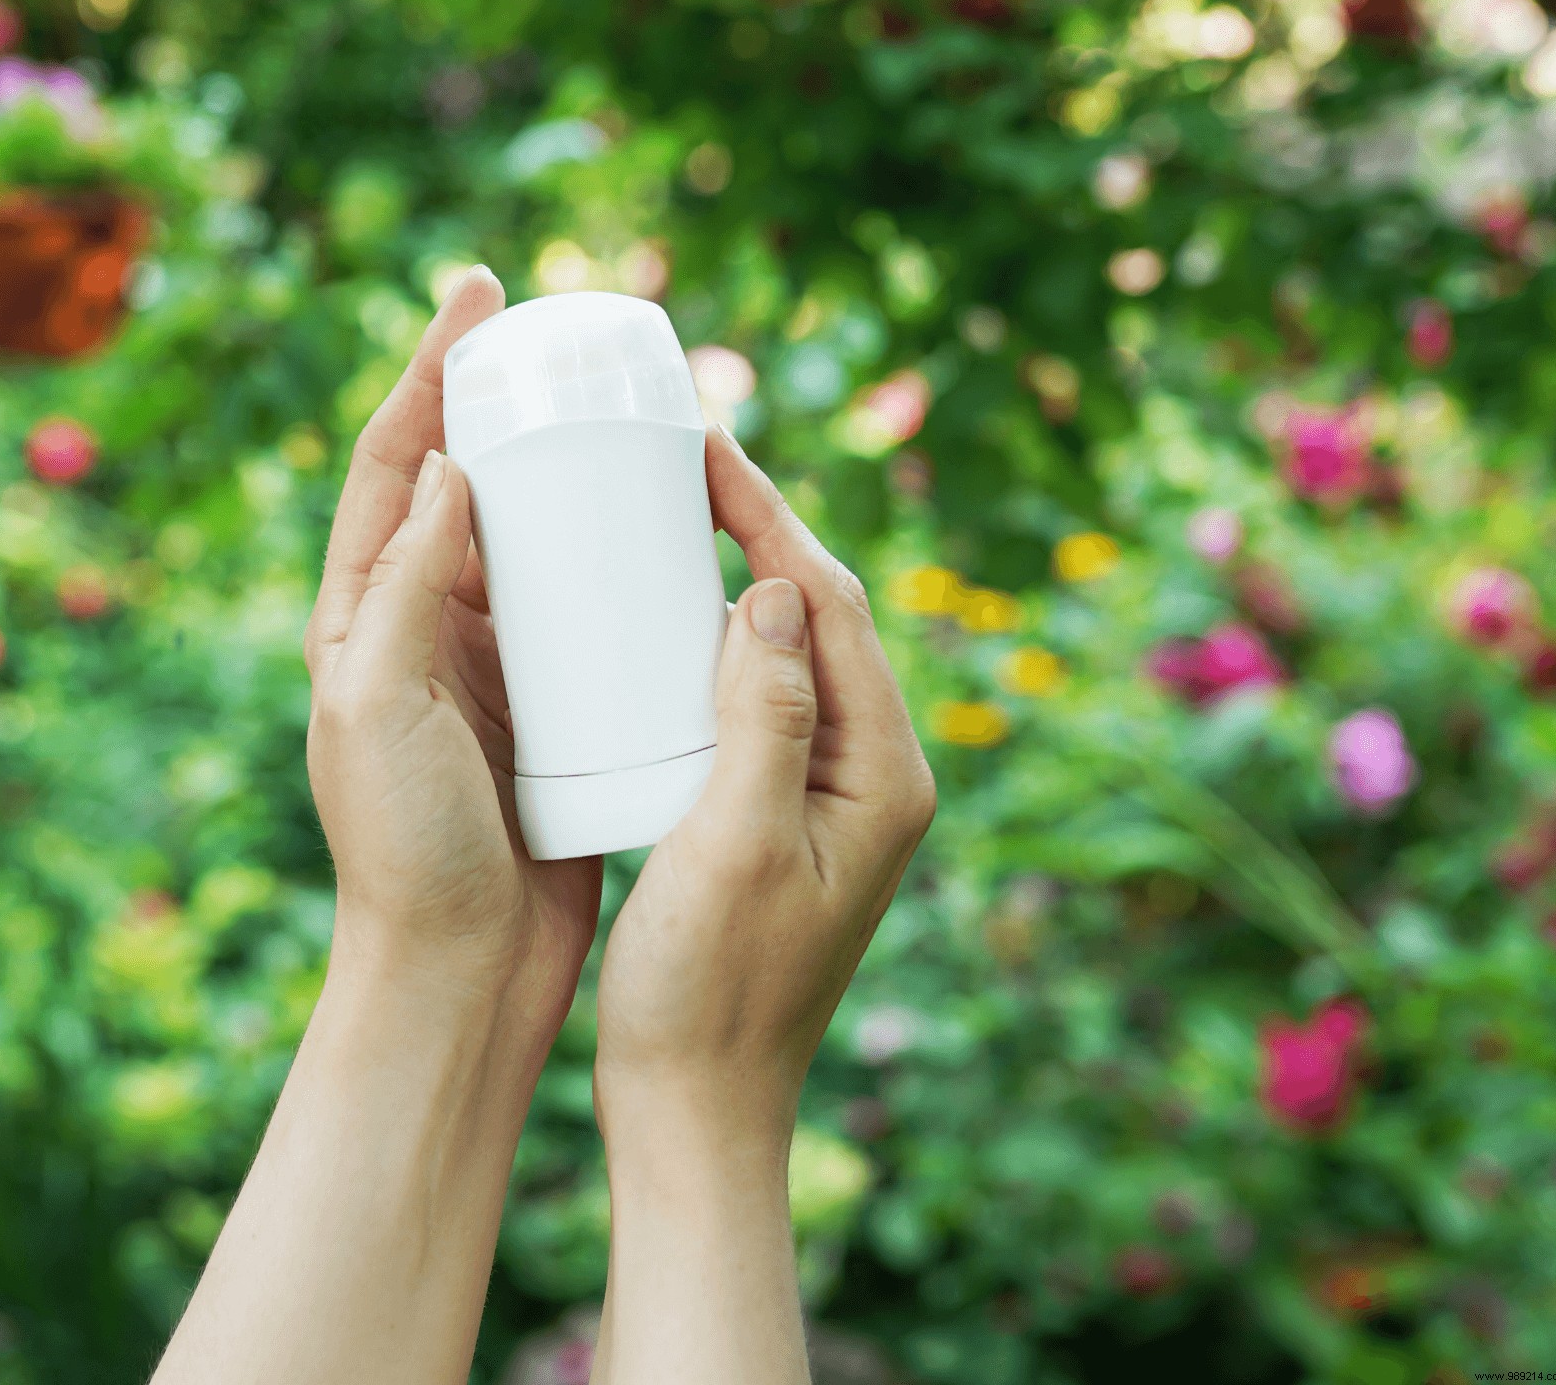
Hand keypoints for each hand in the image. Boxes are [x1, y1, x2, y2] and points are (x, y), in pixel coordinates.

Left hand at [155, 272, 602, 1384]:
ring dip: (566, 470)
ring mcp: (487, 663)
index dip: (427, 370)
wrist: (459, 968)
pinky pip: (583, 609)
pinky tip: (665, 529)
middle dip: (503, 398)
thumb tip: (452, 468)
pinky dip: (615, 558)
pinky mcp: (550, 704)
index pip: (392, 462)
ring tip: (623, 410)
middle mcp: (420, 625)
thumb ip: (404, 589)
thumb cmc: (403, 846)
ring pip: (529, 537)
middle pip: (464, 479)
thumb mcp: (377, 704)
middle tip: (565, 333)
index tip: (477, 294)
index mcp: (360, 615)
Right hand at [587, 428, 932, 1384]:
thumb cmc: (707, 993)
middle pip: (827, 617)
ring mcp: (838, 798)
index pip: (836, 609)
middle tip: (687, 457)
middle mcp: (879, 777)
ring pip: (797, 653)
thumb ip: (768, 718)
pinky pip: (766, 699)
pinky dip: (722, 644)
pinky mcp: (790, 816)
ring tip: (679, 512)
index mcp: (885, 777)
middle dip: (764, 530)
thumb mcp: (733, 848)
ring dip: (745, 578)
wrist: (697, 1106)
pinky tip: (670, 623)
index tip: (707, 448)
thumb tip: (777, 594)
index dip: (772, 520)